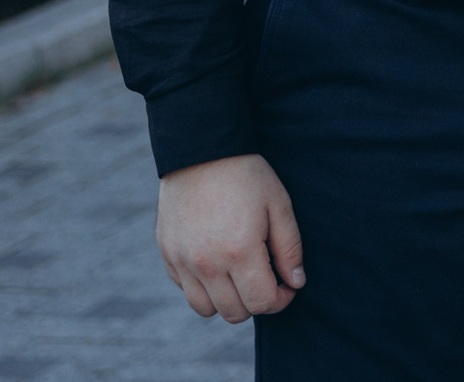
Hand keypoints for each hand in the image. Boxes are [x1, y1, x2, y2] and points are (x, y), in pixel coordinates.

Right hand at [157, 153, 304, 322]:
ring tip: (240, 275)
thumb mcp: (279, 205)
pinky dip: (204, 287)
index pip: (261, 303)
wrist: (201, 151)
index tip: (286, 285)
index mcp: (238, 251)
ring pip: (205, 309)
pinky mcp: (167, 255)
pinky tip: (217, 263)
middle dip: (256, 302)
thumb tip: (296, 283)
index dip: (280, 300)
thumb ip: (289, 249)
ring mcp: (182, 262)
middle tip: (266, 278)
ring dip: (227, 301)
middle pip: (234, 313)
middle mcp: (206, 263)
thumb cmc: (246, 176)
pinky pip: (186, 290)